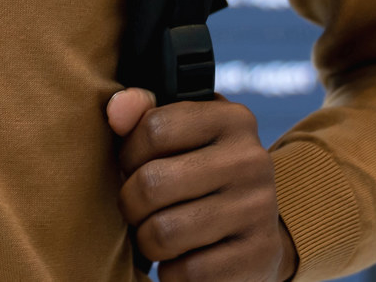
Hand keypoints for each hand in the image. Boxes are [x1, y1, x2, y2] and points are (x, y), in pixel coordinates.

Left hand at [105, 89, 293, 281]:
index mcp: (231, 119)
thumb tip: (116, 109)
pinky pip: (187, 272)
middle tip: (138, 208)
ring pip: (163, 232)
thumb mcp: (182, 136)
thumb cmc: (202, 176)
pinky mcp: (259, 255)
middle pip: (152, 183)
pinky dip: (171, 272)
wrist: (258, 233)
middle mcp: (251, 160)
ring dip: (147, 241)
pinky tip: (182, 259)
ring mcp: (258, 209)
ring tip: (157, 234)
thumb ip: (143, 114)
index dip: (128, 154)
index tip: (133, 167)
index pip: (153, 128)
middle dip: (130, 203)